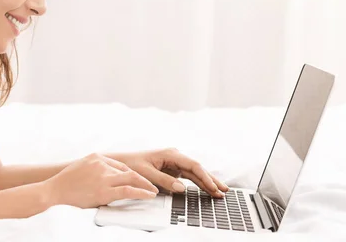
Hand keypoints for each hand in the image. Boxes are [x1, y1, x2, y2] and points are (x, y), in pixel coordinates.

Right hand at [44, 153, 158, 208]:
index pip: (120, 165)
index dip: (131, 174)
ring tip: (153, 191)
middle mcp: (101, 164)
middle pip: (128, 170)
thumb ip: (95, 169)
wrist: (53, 191)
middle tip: (153, 184)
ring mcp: (103, 176)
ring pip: (131, 179)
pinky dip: (141, 192)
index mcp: (96, 157)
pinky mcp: (104, 190)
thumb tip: (109, 177)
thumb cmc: (65, 184)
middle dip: (142, 178)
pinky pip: (128, 190)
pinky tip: (148, 195)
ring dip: (145, 185)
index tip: (138, 180)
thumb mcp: (81, 168)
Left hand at [111, 148, 229, 197]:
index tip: (213, 188)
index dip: (205, 177)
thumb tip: (182, 188)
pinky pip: (189, 176)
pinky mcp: (172, 169)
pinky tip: (207, 189)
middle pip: (197, 168)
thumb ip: (164, 181)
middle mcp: (175, 156)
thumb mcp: (146, 174)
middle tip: (224, 191)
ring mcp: (175, 162)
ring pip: (195, 173)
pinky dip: (198, 183)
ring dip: (207, 182)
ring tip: (220, 192)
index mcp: (170, 153)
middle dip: (211, 180)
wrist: (120, 163)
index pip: (193, 165)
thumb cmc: (131, 165)